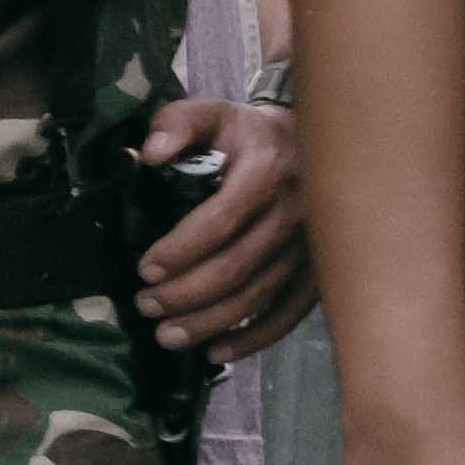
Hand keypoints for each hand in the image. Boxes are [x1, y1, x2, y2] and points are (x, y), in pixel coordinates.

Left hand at [132, 99, 313, 364]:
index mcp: (267, 172)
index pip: (221, 218)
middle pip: (238, 266)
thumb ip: (175, 124)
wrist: (315, 148)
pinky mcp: (319, 273)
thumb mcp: (210, 113)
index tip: (144, 269)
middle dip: (187, 293)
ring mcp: (314, 249)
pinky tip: (216, 351)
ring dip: (212, 321)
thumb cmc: (247, 133)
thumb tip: (148, 155)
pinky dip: (253, 337)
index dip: (182, 248)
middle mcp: (298, 214)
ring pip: (260, 296)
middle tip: (146, 306)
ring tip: (167, 336)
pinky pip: (289, 313)